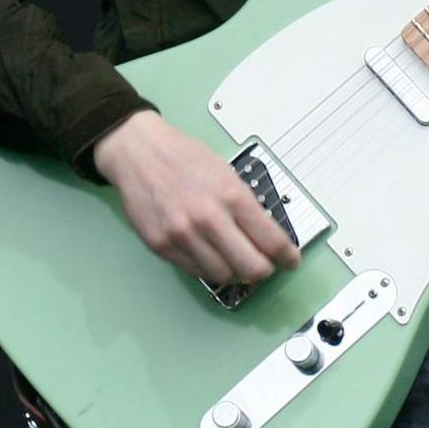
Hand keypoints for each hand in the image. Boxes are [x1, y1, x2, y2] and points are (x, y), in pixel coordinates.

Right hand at [90, 110, 300, 286]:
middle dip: (264, 271)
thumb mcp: (226, 172)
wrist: (138, 151)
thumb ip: (246, 206)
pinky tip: (211, 255)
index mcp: (231, 196)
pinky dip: (209, 268)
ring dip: (236, 273)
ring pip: (224, 276)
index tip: (290, 261)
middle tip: (266, 266)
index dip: (287, 257)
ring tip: (236, 260)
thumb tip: (267, 236)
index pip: (272, 242)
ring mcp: (184, 236)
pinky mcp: (162, 246)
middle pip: (252, 268)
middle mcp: (208, 219)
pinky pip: (196, 272)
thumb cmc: (182, 156)